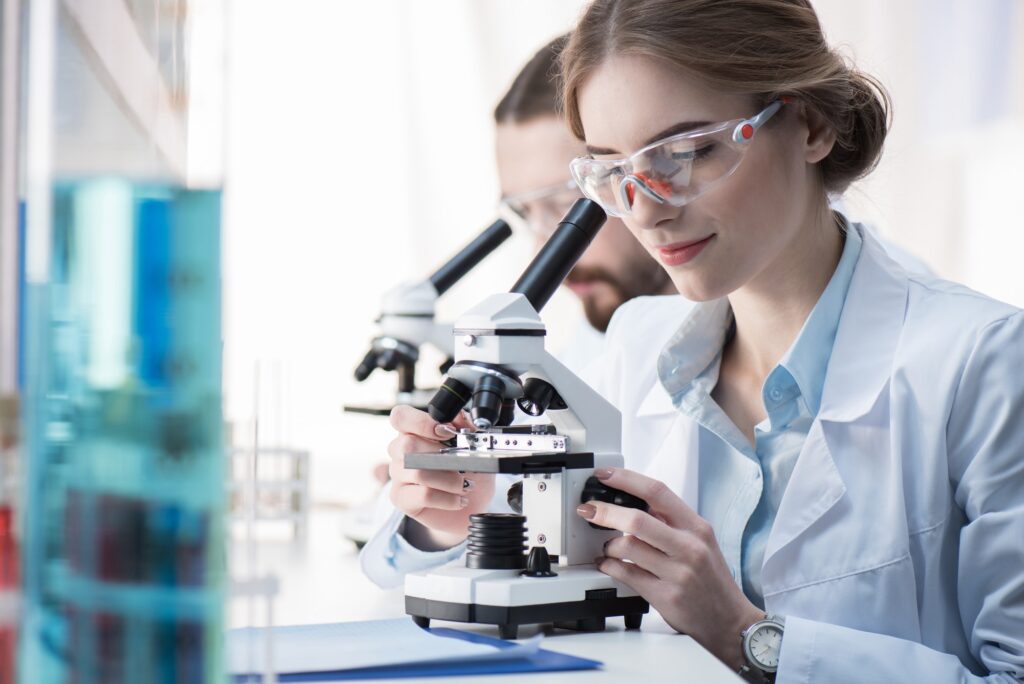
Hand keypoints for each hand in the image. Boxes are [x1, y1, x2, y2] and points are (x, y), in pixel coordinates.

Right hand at [387, 405, 494, 548]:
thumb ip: (465, 426)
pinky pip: (423, 495)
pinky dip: (448, 498)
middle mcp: (400, 451)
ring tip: (467, 485)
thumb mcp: (473, 445)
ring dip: (450, 479)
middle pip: (407, 445)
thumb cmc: (468, 470)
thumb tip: (461, 416)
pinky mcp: (401, 498)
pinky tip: (460, 499)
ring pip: (418, 472)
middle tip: (464, 464)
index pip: (401, 417)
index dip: (421, 422)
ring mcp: (397, 475)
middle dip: (442, 455)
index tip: (447, 432)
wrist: (473, 502)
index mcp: (413, 431)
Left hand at [577, 467, 762, 669]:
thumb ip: (670, 523)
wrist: (730, 620)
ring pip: (628, 547)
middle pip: (637, 520)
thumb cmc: (711, 579)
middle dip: (605, 512)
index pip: (658, 492)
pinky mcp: (665, 597)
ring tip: (607, 547)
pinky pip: (626, 574)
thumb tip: (633, 503)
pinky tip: (607, 564)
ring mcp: (677, 573)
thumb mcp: (700, 542)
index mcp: (696, 527)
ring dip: (608, 545)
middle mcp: (689, 547)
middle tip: (589, 510)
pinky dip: (609, 566)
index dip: (627, 480)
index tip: (605, 475)